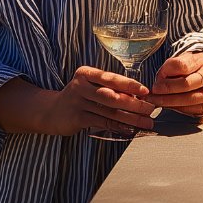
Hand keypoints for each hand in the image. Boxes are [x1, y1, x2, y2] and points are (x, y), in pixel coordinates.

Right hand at [37, 66, 159, 137]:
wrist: (52, 111)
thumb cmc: (78, 96)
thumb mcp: (89, 85)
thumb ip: (108, 88)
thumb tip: (138, 96)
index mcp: (85, 73)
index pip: (111, 78)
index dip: (130, 85)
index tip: (146, 91)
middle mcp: (80, 86)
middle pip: (112, 96)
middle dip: (135, 104)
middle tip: (150, 109)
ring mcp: (78, 102)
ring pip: (110, 112)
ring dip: (131, 118)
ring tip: (146, 122)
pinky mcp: (77, 118)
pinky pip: (103, 123)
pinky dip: (119, 126)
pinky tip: (130, 129)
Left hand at [145, 52, 202, 120]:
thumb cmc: (187, 70)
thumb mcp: (178, 62)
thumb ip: (168, 70)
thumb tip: (158, 83)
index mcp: (201, 59)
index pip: (182, 65)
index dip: (167, 72)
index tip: (158, 78)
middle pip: (187, 83)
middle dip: (168, 88)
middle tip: (154, 91)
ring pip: (191, 98)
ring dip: (171, 100)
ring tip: (157, 100)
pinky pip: (193, 109)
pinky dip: (178, 108)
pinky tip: (169, 105)